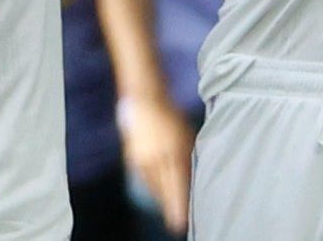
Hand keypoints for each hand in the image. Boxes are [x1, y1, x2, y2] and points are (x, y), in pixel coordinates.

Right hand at [121, 95, 194, 234]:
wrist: (144, 101)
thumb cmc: (171, 116)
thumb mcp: (185, 135)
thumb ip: (188, 157)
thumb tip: (190, 179)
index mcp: (173, 150)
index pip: (177, 184)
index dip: (179, 205)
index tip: (181, 223)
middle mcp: (156, 157)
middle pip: (164, 189)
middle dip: (171, 207)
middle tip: (177, 223)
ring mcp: (142, 158)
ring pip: (153, 186)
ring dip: (161, 199)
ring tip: (168, 209)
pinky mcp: (132, 157)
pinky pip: (144, 179)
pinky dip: (151, 188)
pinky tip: (156, 194)